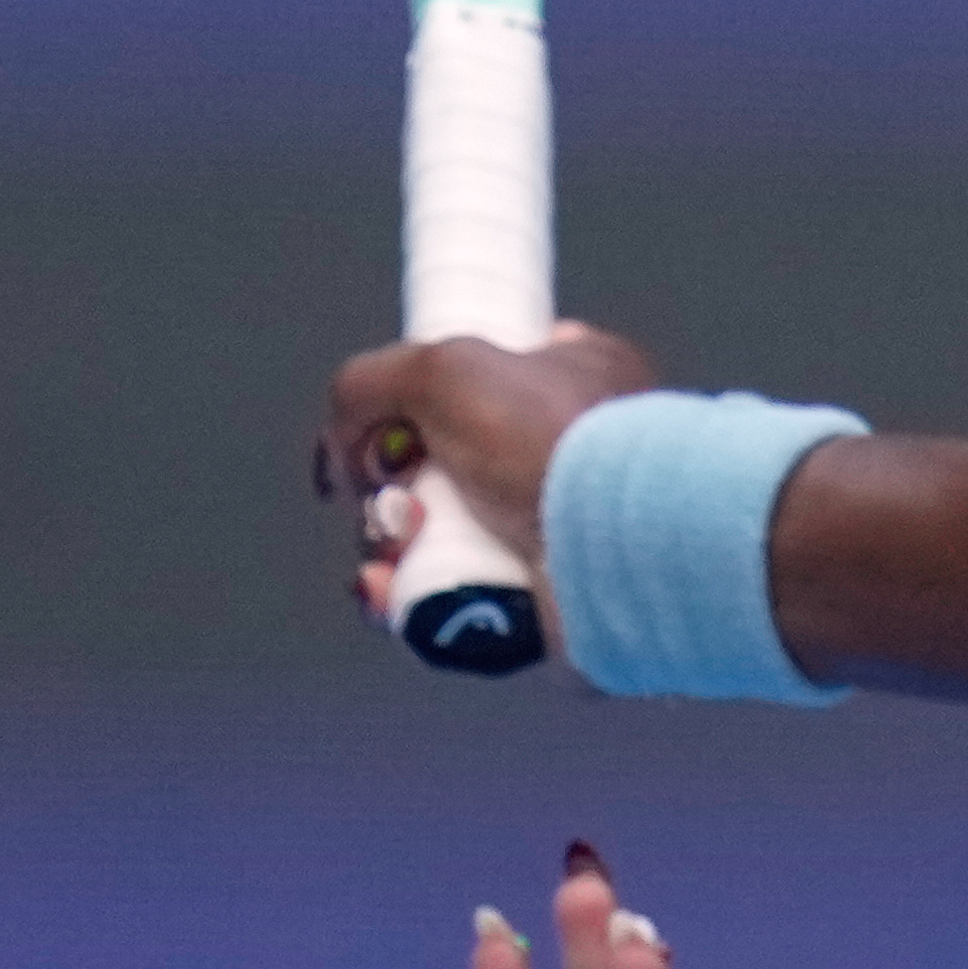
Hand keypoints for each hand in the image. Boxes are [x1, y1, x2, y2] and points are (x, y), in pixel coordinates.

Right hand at [320, 324, 656, 631]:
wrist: (622, 543)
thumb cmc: (553, 440)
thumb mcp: (443, 366)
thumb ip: (367, 384)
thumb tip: (345, 449)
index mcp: (570, 376)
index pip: (473, 382)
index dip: (410, 409)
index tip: (385, 434)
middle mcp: (565, 454)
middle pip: (437, 470)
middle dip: (387, 492)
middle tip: (388, 501)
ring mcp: (554, 530)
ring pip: (437, 540)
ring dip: (386, 547)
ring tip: (388, 554)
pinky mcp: (540, 601)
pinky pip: (453, 600)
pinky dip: (406, 599)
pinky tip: (387, 592)